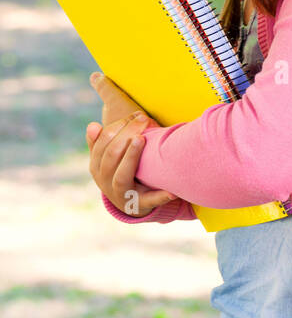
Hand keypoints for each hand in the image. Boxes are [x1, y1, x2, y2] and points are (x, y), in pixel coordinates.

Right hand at [85, 72, 178, 217]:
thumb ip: (104, 133)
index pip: (102, 142)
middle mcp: (104, 180)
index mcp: (96, 164)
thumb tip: (94, 111)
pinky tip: (172, 188)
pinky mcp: (139, 206)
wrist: (135, 201)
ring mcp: (120, 195)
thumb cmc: (124, 166)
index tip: (137, 113)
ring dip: (130, 158)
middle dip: (125, 136)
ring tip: (142, 140)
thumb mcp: (113, 148)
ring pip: (120, 177)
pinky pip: (148, 200)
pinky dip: (159, 195)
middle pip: (109, 156)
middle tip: (144, 119)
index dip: (118, 126)